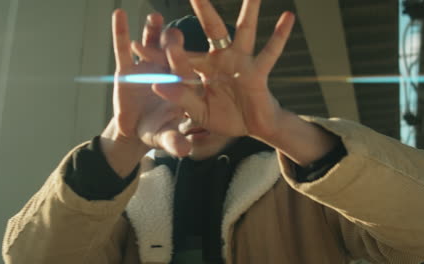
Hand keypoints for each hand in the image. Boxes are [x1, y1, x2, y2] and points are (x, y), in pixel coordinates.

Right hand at [108, 9, 189, 156]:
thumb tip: (184, 151)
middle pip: (171, 55)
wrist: (135, 129)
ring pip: (152, 45)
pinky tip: (118, 14)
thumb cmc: (156, 131)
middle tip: (172, 34)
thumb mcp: (164, 138)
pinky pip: (124, 48)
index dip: (182, 65)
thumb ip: (174, 142)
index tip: (182, 56)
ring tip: (155, 17)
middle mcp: (167, 72)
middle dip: (171, 44)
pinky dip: (121, 32)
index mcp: (181, 87)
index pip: (184, 74)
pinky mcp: (128, 66)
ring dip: (153, 31)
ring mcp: (148, 66)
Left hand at [153, 0, 294, 139]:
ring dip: (249, 12)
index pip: (178, 56)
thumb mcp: (198, 112)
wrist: (249, 126)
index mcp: (200, 69)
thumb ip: (181, 99)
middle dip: (203, 9)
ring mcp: (240, 62)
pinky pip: (270, 52)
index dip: (157, 53)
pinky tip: (287, 16)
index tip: (136, 45)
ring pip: (244, 32)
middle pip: (211, 29)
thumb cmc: (223, 116)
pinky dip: (279, 36)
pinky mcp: (257, 72)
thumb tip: (158, 86)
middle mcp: (219, 59)